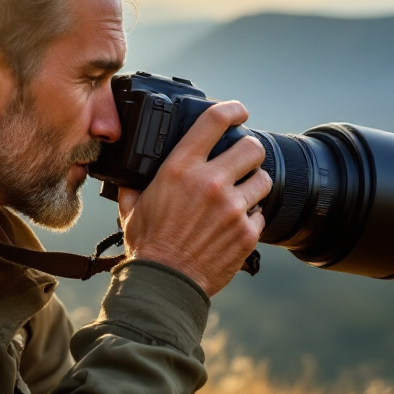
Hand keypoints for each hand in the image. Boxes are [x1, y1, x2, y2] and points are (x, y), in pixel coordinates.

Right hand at [116, 101, 270, 295]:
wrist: (165, 284)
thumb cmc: (148, 246)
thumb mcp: (132, 207)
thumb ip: (134, 184)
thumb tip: (130, 173)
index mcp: (181, 169)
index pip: (214, 122)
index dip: (232, 109)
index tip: (239, 111)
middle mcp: (210, 183)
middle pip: (252, 147)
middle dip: (249, 151)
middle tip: (243, 160)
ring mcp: (233, 208)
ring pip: (263, 180)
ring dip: (254, 185)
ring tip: (240, 195)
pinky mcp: (247, 232)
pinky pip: (261, 213)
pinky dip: (251, 217)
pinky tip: (235, 224)